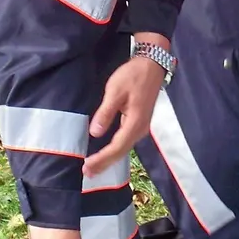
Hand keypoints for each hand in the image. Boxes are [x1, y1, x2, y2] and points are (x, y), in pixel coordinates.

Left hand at [83, 41, 167, 176]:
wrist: (152, 64)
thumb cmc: (133, 76)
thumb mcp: (115, 91)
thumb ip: (105, 113)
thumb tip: (95, 133)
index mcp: (135, 122)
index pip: (116, 147)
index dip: (102, 159)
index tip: (87, 167)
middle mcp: (141, 129)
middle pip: (122, 152)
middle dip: (105, 164)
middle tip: (88, 173)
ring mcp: (142, 127)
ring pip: (125, 148)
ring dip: (110, 158)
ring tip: (95, 167)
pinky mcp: (140, 123)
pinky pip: (127, 142)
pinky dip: (116, 150)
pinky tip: (107, 153)